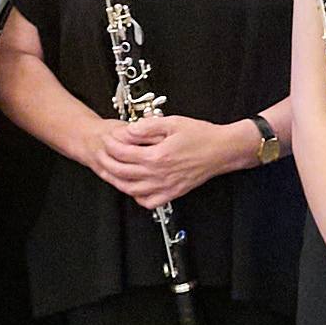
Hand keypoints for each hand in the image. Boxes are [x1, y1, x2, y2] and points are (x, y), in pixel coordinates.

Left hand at [93, 113, 211, 209]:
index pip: (123, 153)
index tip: (108, 139)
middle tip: (102, 154)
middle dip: (107, 162)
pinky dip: (137, 197)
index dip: (110, 145)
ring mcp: (166, 186)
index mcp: (157, 156)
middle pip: (122, 172)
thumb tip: (128, 130)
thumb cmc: (201, 136)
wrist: (222, 151)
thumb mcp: (173, 122)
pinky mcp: (173, 193)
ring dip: (116, 181)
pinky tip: (135, 188)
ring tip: (111, 172)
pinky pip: (149, 202)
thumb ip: (147, 126)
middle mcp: (159, 174)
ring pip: (131, 190)